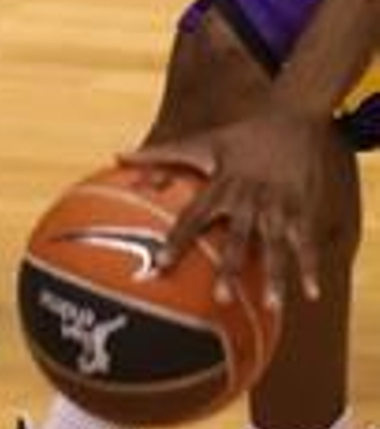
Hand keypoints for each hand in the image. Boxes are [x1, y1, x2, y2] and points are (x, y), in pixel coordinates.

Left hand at [121, 108, 330, 309]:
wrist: (288, 120)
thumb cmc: (236, 136)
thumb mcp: (197, 142)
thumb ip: (157, 154)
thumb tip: (116, 156)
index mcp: (220, 185)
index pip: (193, 217)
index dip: (177, 240)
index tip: (162, 264)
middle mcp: (247, 198)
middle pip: (237, 237)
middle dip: (229, 267)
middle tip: (219, 298)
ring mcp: (277, 206)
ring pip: (275, 246)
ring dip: (274, 276)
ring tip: (273, 308)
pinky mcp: (302, 210)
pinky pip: (306, 243)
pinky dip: (309, 268)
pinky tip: (311, 295)